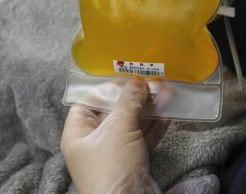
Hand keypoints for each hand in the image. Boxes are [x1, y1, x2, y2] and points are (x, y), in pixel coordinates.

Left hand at [61, 78, 168, 193]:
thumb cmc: (112, 166)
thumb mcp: (119, 128)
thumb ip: (129, 102)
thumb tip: (138, 82)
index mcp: (78, 133)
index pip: (89, 102)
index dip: (108, 89)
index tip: (129, 80)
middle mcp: (93, 143)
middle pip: (113, 112)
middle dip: (135, 98)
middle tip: (154, 85)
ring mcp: (113, 154)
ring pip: (131, 125)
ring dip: (149, 110)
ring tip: (166, 95)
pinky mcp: (131, 163)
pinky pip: (142, 139)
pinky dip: (154, 127)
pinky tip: (167, 114)